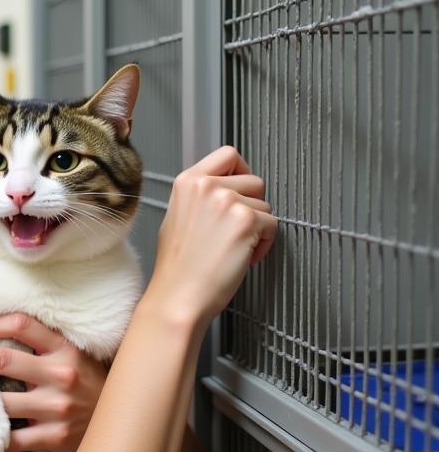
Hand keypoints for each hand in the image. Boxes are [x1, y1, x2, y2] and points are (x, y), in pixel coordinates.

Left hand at [0, 313, 106, 451]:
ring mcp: (57, 408)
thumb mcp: (74, 354)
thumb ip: (42, 342)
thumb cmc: (88, 382)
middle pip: (3, 361)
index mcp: (64, 348)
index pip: (22, 324)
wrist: (123, 422)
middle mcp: (60, 374)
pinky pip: (9, 439)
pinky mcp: (54, 437)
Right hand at [148, 146, 276, 328]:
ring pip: (265, 205)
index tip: (241, 192)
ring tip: (235, 247)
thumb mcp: (178, 217)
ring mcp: (227, 201)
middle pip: (254, 181)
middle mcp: (206, 186)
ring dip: (258, 227)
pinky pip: (273, 225)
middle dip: (252, 206)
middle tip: (235, 231)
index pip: (228, 155)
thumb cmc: (178, 267)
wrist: (178, 296)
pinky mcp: (246, 221)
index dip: (241, 173)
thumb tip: (227, 191)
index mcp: (187, 182)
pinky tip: (242, 256)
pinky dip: (264, 244)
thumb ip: (201, 197)